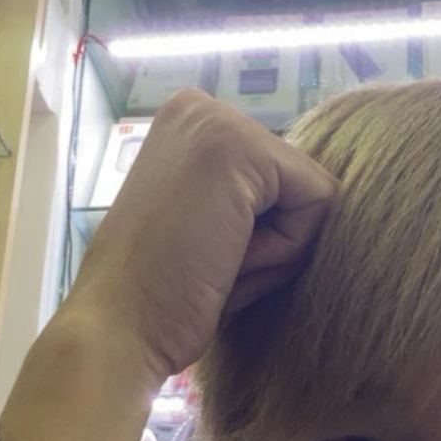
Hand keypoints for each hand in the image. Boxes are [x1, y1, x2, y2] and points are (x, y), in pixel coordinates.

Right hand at [59, 89, 338, 381]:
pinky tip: (227, 261)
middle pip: (300, 187)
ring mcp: (217, 121)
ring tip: (214, 265)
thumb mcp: (208, 228)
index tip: (204, 258)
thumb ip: (250, 202)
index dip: (260, 239)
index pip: (282, 184)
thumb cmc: (164, 300)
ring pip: (313, 198)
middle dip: (271, 244)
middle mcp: (201, 108)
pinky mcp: (241, 148)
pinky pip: (319, 204)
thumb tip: (321, 200)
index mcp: (190, 125)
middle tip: (209, 267)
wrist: (118, 331)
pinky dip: (284, 251)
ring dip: (276, 252)